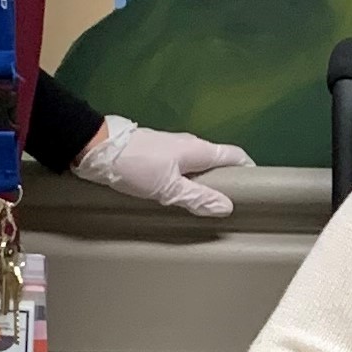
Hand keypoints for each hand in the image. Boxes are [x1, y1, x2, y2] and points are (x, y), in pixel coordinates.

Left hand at [77, 113, 253, 217]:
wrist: (96, 147)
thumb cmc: (135, 166)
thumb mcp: (167, 188)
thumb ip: (197, 198)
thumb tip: (227, 207)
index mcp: (198, 150)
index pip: (235, 155)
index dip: (249, 170)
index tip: (255, 190)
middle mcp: (190, 144)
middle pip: (218, 161)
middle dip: (228, 181)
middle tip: (229, 206)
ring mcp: (173, 147)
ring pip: (199, 165)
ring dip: (206, 182)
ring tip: (205, 206)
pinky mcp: (158, 153)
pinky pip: (183, 167)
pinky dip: (189, 180)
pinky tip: (180, 196)